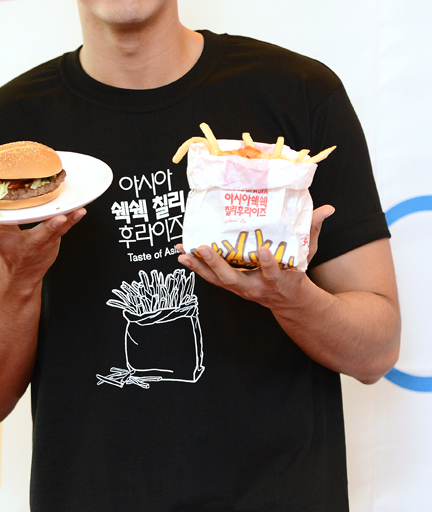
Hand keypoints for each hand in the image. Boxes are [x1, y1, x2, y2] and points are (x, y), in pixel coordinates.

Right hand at [0, 208, 85, 285]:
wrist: (19, 279)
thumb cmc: (6, 253)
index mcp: (4, 245)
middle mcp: (25, 247)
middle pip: (37, 237)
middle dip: (48, 228)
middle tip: (59, 219)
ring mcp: (42, 247)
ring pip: (56, 232)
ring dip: (68, 222)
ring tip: (79, 211)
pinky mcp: (54, 243)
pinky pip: (64, 229)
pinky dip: (73, 219)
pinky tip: (81, 209)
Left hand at [176, 205, 333, 307]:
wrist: (289, 302)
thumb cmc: (296, 272)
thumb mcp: (307, 253)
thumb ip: (312, 230)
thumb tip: (328, 208)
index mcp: (278, 278)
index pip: (274, 272)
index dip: (268, 263)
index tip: (264, 251)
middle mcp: (256, 286)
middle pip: (234, 279)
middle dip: (217, 264)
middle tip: (203, 248)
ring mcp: (241, 288)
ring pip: (218, 280)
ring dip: (200, 266)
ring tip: (184, 252)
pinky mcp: (231, 286)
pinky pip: (211, 278)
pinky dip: (197, 268)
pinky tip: (183, 256)